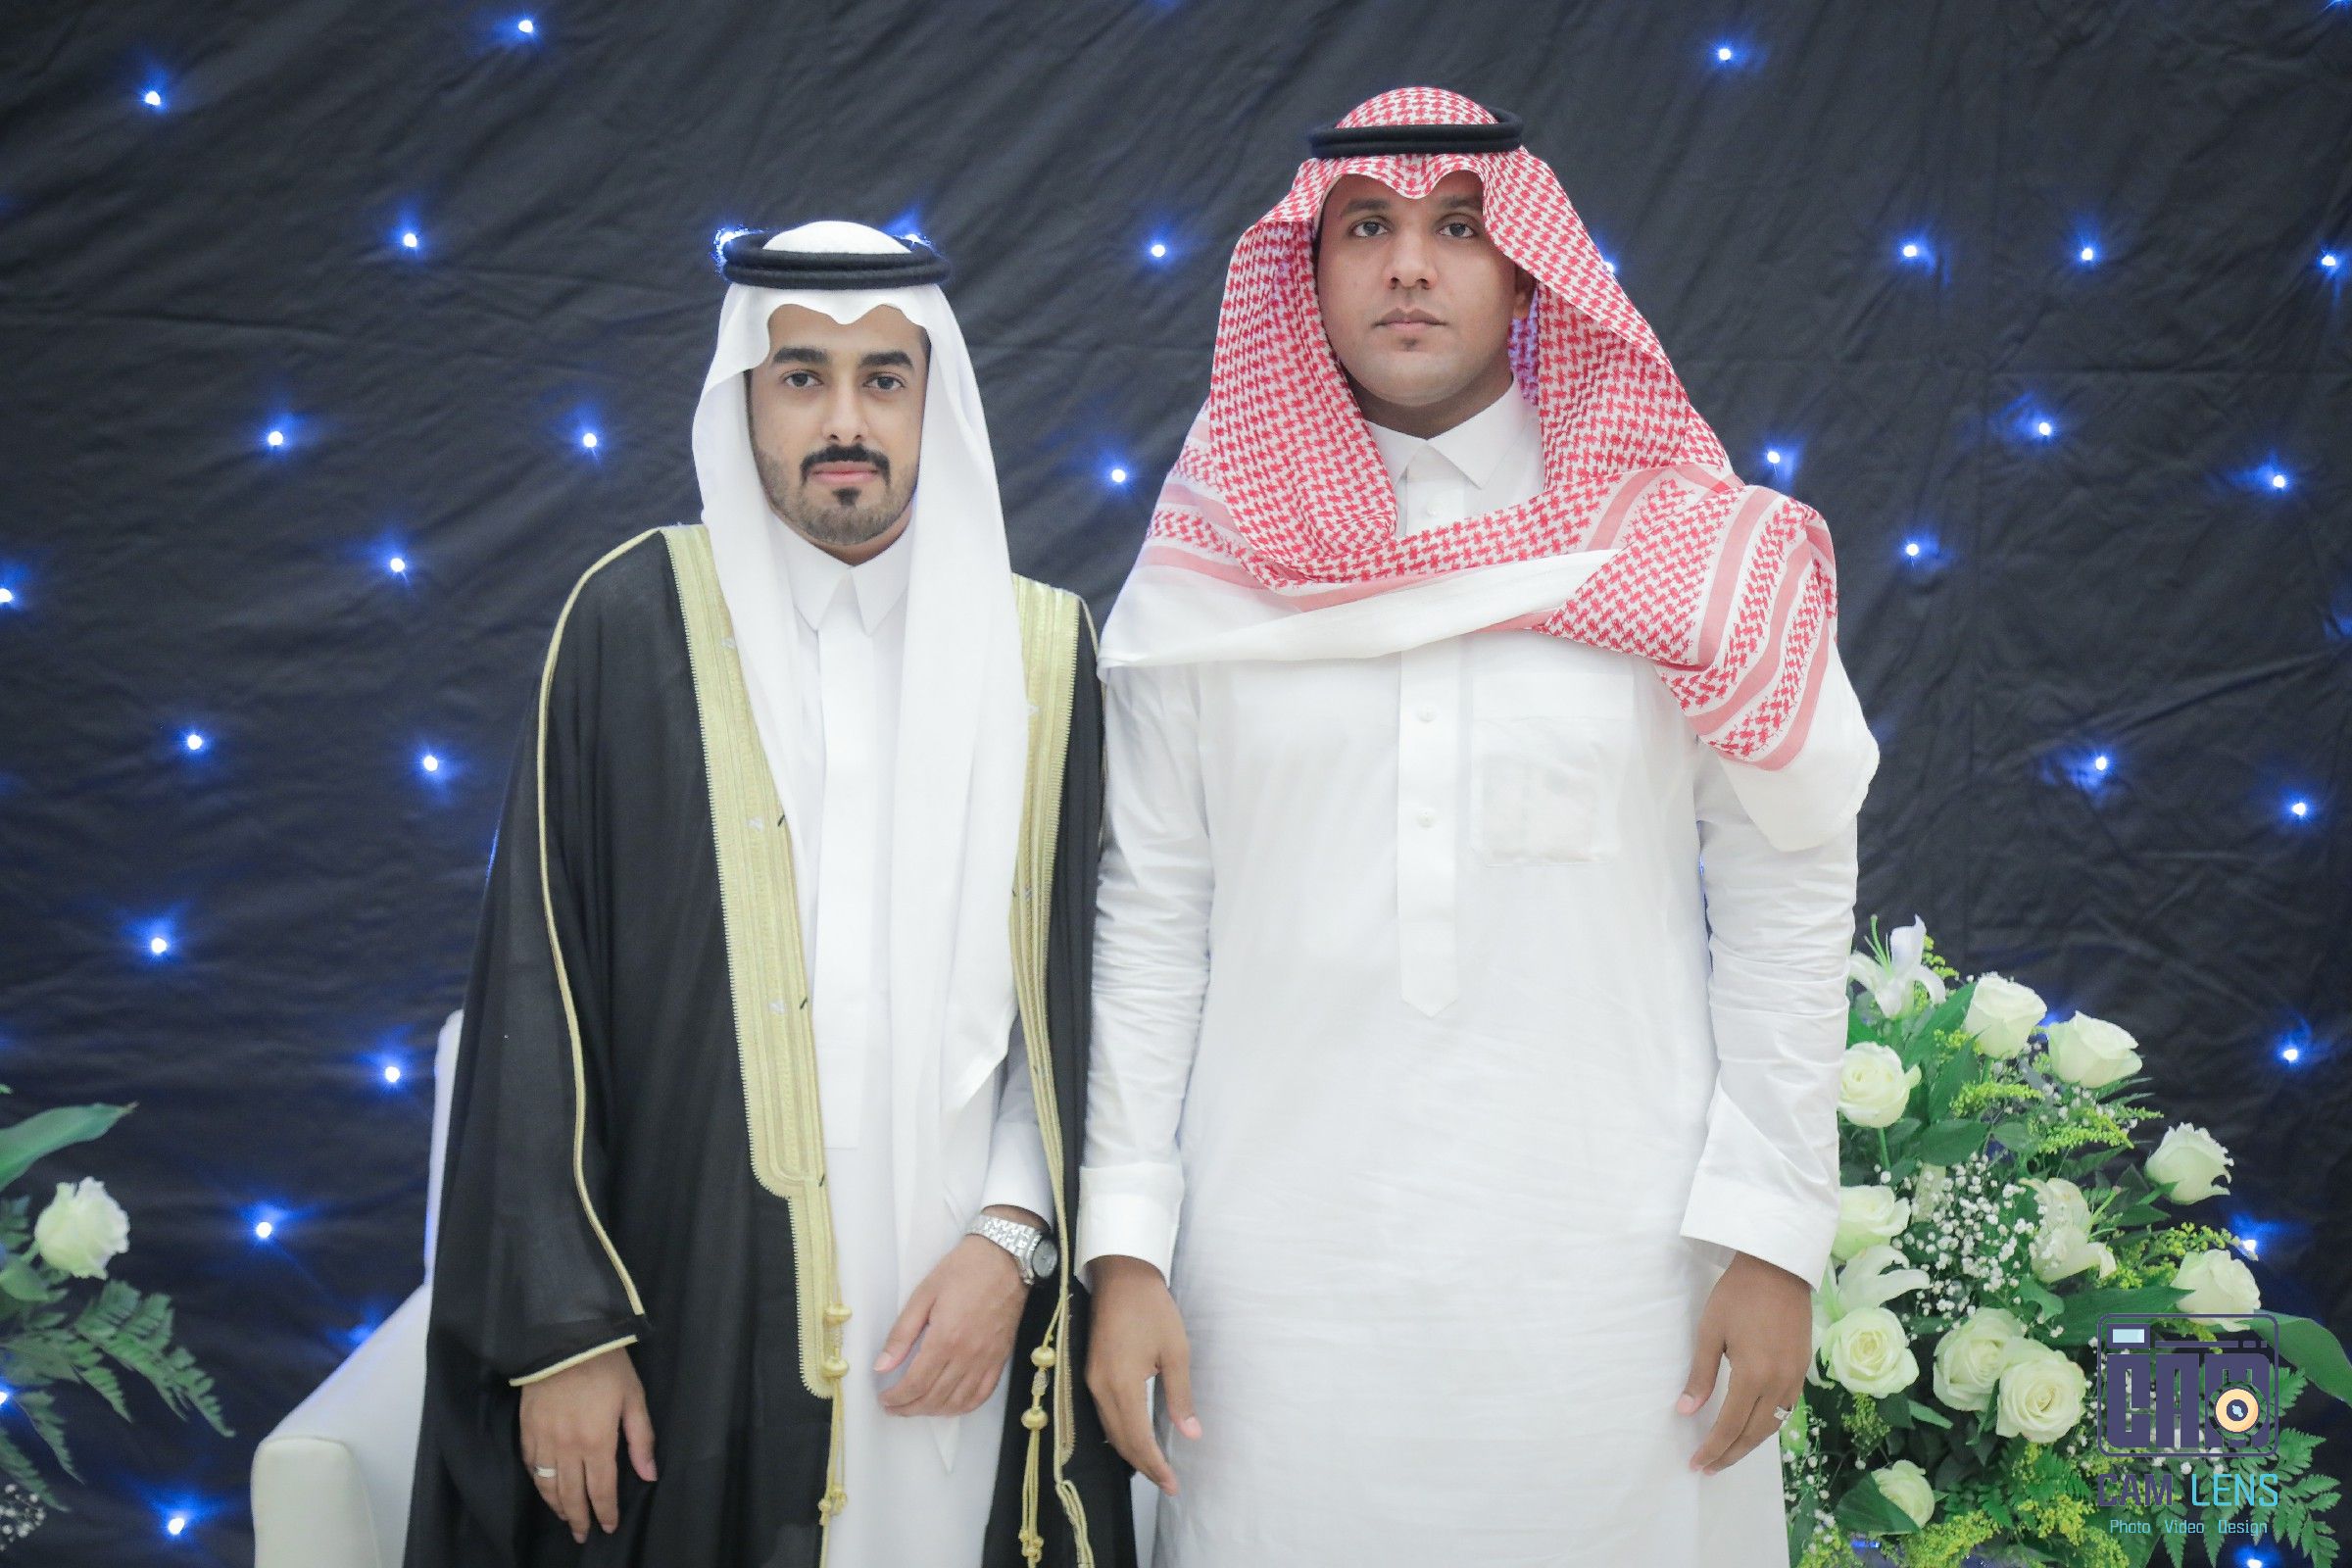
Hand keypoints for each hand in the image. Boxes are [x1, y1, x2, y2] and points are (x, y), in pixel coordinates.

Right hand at [518, 1344, 656, 1542]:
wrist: (565, 1339)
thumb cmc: (607, 1365)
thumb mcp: (633, 1398)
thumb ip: (641, 1439)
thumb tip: (649, 1475)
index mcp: (597, 1442)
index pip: (601, 1489)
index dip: (606, 1512)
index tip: (609, 1526)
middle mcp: (567, 1448)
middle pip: (571, 1495)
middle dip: (579, 1518)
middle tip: (583, 1535)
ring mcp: (543, 1440)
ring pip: (547, 1485)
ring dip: (557, 1506)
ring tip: (565, 1517)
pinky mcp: (526, 1430)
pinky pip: (530, 1466)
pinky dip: (537, 1483)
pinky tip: (544, 1489)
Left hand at [873, 1207, 1037, 1416]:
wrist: (1006, 1258)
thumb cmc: (962, 1270)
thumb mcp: (924, 1294)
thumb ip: (902, 1333)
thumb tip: (881, 1365)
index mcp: (945, 1339)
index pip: (916, 1383)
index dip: (897, 1397)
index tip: (884, 1399)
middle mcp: (967, 1356)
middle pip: (934, 1398)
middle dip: (909, 1408)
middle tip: (893, 1407)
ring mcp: (987, 1360)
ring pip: (957, 1402)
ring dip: (933, 1412)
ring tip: (915, 1407)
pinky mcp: (1000, 1359)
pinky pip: (982, 1395)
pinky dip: (963, 1407)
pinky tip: (949, 1406)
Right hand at [1084, 1255, 1201, 1496]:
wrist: (1121, 1274)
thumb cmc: (1153, 1309)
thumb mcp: (1175, 1351)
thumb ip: (1180, 1396)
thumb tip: (1190, 1434)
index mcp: (1122, 1384)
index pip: (1137, 1439)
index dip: (1155, 1465)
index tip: (1172, 1484)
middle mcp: (1100, 1388)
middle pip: (1120, 1440)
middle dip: (1144, 1465)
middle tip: (1167, 1484)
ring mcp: (1091, 1380)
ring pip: (1109, 1430)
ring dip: (1131, 1452)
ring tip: (1154, 1468)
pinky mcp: (1090, 1372)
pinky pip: (1103, 1415)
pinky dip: (1120, 1433)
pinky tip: (1134, 1439)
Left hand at [1676, 1250, 1811, 1475]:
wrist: (1778, 1268)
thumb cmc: (1737, 1295)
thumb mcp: (1710, 1332)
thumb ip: (1701, 1375)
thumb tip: (1686, 1411)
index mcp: (1753, 1375)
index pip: (1730, 1426)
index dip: (1713, 1448)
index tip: (1697, 1463)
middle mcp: (1779, 1383)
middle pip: (1754, 1434)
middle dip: (1730, 1454)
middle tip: (1709, 1467)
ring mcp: (1795, 1378)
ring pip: (1773, 1425)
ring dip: (1750, 1444)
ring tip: (1727, 1453)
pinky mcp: (1803, 1369)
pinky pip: (1785, 1409)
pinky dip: (1767, 1425)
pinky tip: (1752, 1427)